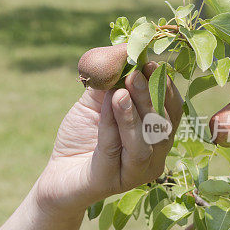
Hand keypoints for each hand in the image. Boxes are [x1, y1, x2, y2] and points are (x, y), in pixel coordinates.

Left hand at [35, 62, 182, 215]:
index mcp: (156, 136)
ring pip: (144, 142)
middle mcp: (154, 157)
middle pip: (162, 125)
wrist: (57, 175)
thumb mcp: (96, 102)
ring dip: (134, 112)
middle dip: (150, 96)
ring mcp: (136, 173)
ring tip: (123, 89)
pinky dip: (112, 125)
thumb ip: (111, 79)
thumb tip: (127, 47)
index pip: (171, 110)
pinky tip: (109, 105)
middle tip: (137, 72)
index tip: (151, 61)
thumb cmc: (82, 137)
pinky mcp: (112, 181)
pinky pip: (115, 150)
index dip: (165, 86)